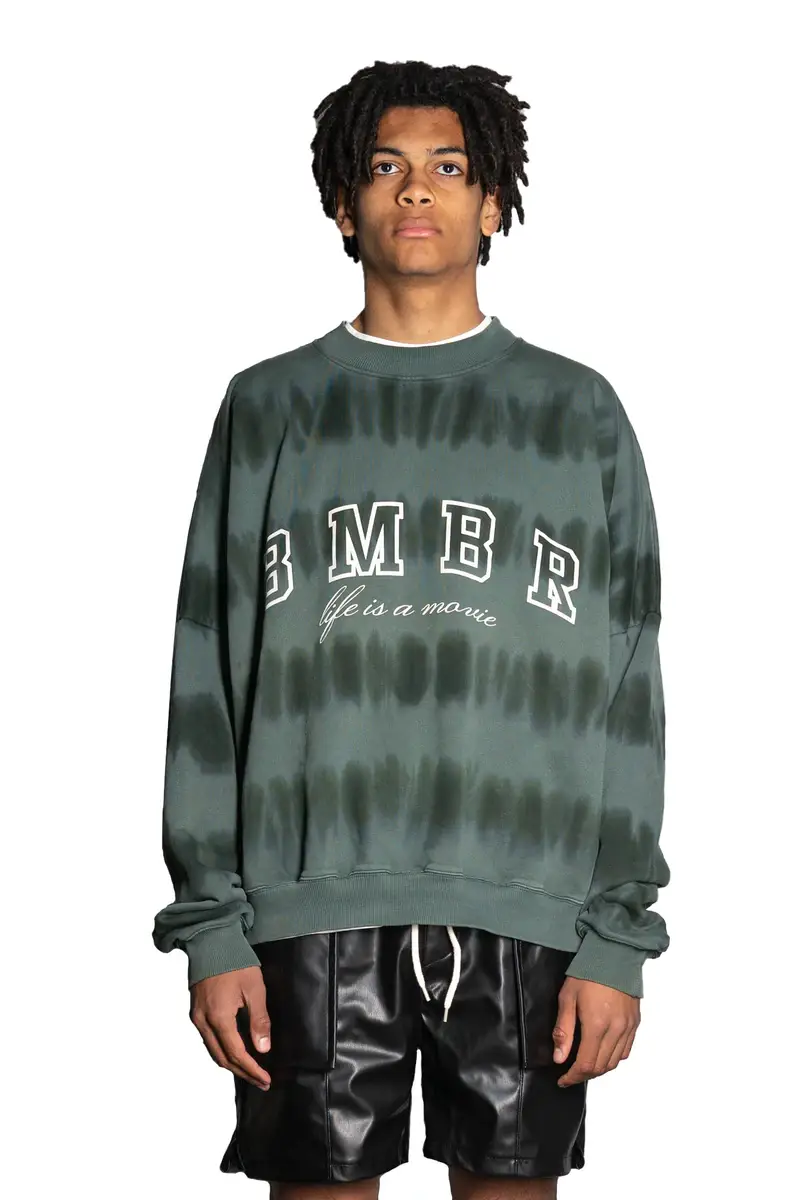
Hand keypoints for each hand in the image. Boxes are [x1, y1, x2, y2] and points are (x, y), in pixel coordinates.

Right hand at [190, 965, 272, 1089]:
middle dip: (242, 1072)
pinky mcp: (195, 1011)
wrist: (210, 940)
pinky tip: (233, 1050)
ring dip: (230, 1063)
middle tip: (260, 1080)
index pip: (236, 1054)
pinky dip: (221, 1050)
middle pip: (222, 1058)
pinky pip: (207, 1039)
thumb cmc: (234, 960)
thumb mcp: (254, 989)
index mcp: (218, 1018)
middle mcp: (203, 1022)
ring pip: (212, 1051)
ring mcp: (196, 1017)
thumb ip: (259, 1020)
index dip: (252, 1070)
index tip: (265, 1080)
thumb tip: (263, 1049)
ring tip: (249, 1070)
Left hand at [553, 976, 639, 1087]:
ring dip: (599, 1069)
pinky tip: (603, 1053)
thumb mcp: (567, 998)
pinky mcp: (635, 1022)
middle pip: (601, 1067)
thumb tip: (560, 1057)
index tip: (563, 1080)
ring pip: (615, 1062)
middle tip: (571, 1074)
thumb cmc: (588, 971)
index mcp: (597, 1025)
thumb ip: (563, 1030)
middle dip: (584, 1075)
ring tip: (585, 1065)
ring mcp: (628, 1027)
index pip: (586, 1064)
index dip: (573, 1076)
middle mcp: (616, 1030)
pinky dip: (614, 1058)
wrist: (614, 954)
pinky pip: (626, 1050)